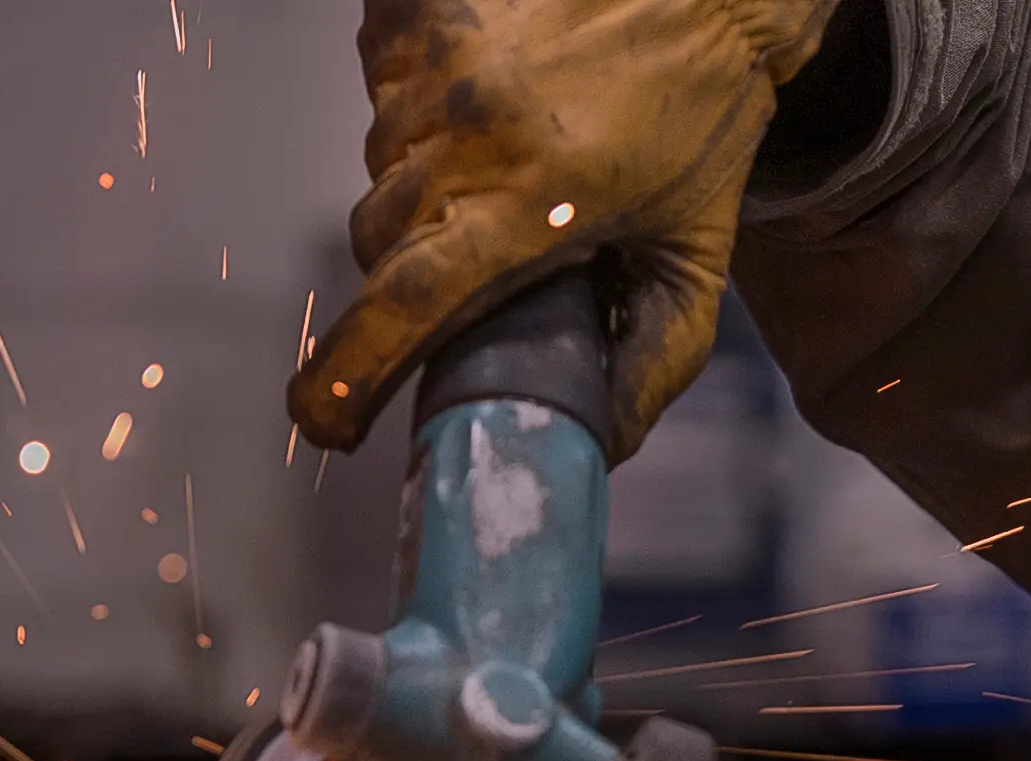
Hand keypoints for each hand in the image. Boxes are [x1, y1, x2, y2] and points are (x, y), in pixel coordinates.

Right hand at [292, 0, 841, 456]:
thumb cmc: (708, 121)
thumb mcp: (696, 260)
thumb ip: (652, 362)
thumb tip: (597, 448)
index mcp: (535, 203)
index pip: (409, 301)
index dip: (350, 372)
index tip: (322, 422)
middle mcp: (471, 131)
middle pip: (380, 242)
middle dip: (411, 274)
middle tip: (478, 260)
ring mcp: (439, 62)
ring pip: (380, 165)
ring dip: (423, 185)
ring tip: (504, 163)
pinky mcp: (422, 9)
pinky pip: (379, 80)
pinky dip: (414, 108)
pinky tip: (479, 107)